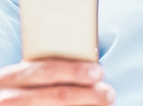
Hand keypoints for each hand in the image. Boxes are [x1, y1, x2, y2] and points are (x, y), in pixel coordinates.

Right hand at [0, 59, 115, 104]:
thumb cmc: (20, 90)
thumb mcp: (25, 77)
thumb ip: (47, 69)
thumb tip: (90, 65)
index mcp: (11, 76)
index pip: (48, 70)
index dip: (75, 71)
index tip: (99, 72)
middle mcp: (8, 98)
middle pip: (56, 95)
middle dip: (88, 94)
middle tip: (109, 94)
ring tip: (104, 104)